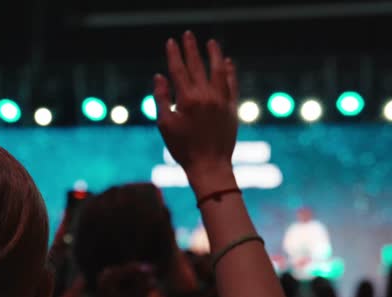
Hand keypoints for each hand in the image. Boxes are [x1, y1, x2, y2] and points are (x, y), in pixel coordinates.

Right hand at [154, 31, 237, 189]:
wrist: (210, 166)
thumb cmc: (183, 148)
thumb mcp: (165, 125)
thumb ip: (161, 98)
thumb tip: (159, 76)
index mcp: (187, 100)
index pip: (178, 70)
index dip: (174, 54)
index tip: (171, 42)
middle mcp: (206, 96)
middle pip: (197, 66)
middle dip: (191, 49)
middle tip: (188, 35)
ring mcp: (221, 101)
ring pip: (218, 70)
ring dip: (214, 54)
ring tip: (211, 43)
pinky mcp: (232, 108)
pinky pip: (232, 84)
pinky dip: (229, 72)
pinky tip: (227, 63)